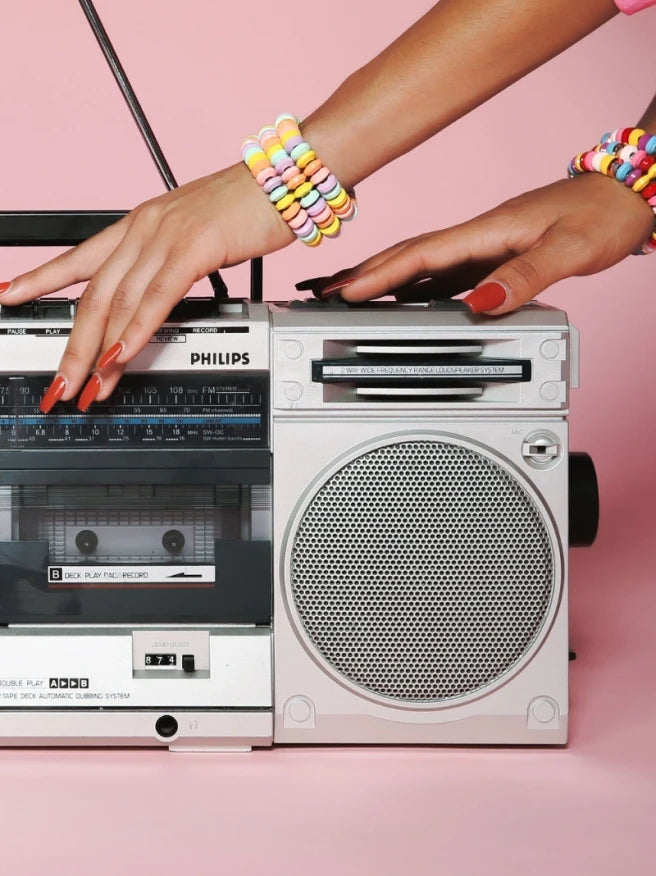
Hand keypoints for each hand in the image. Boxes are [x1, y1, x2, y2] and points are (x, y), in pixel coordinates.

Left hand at [1, 163, 293, 410]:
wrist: (285, 180)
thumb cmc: (249, 208)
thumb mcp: (199, 238)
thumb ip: (174, 266)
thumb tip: (163, 297)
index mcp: (141, 224)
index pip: (79, 257)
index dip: (42, 279)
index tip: (11, 295)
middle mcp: (144, 229)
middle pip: (93, 293)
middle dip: (73, 345)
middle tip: (60, 383)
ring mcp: (165, 236)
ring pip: (118, 301)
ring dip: (99, 351)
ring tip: (89, 386)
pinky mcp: (194, 247)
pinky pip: (156, 298)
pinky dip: (136, 332)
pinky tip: (121, 357)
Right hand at [298, 174, 653, 311]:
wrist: (626, 196)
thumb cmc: (602, 216)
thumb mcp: (569, 249)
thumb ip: (525, 277)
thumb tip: (482, 304)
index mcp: (488, 232)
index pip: (422, 255)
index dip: (381, 274)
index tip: (347, 291)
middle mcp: (478, 237)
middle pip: (408, 255)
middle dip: (364, 273)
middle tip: (325, 292)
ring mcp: (482, 246)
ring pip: (420, 264)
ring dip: (382, 278)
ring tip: (348, 295)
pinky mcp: (492, 256)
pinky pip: (442, 274)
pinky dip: (413, 285)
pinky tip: (404, 299)